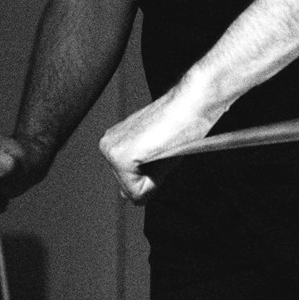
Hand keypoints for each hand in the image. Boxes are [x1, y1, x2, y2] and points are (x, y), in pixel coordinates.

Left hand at [99, 81, 228, 204]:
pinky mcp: (120, 156)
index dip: (152, 173)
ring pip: (132, 190)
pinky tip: (159, 152)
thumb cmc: (181, 122)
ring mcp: (111, 150)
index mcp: (115, 142)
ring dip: (151, 177)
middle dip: (149, 176)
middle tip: (162, 148)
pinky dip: (152, 181)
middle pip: (128, 186)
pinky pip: (137, 191)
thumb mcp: (156, 153)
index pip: (130, 181)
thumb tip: (125, 195)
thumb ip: (137, 173)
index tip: (161, 148)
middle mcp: (107, 145)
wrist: (191, 104)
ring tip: (161, 148)